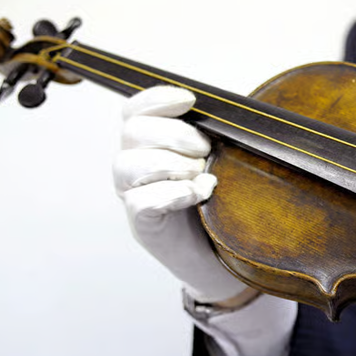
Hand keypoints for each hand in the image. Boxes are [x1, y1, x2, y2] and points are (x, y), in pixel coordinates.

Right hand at [113, 85, 247, 301]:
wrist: (220, 255)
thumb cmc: (216, 205)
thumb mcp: (216, 163)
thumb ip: (210, 139)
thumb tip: (227, 115)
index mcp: (148, 146)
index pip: (136, 111)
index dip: (158, 99)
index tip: (191, 100)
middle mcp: (134, 168)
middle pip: (133, 132)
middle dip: (175, 134)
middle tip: (205, 149)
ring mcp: (134, 196)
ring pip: (128, 165)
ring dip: (171, 163)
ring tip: (200, 175)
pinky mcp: (143, 224)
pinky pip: (142, 201)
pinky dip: (173, 193)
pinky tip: (197, 195)